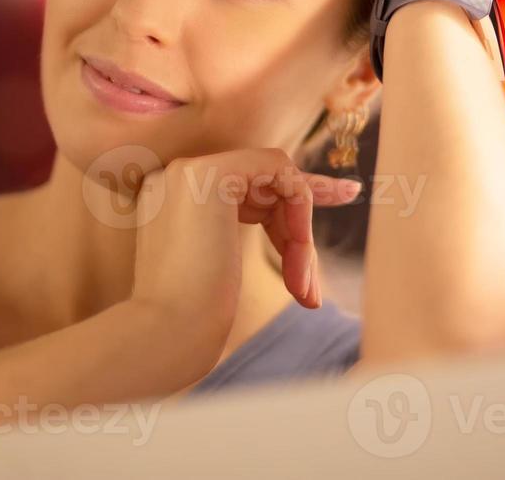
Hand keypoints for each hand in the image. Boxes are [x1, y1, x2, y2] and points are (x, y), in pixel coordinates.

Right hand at [128, 148, 360, 349]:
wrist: (163, 335)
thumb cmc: (188, 322)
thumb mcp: (217, 268)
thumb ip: (233, 235)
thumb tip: (286, 224)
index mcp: (172, 198)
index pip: (245, 187)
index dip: (290, 200)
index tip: (340, 196)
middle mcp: (177, 176)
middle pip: (265, 183)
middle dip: (302, 226)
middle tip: (314, 285)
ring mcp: (191, 170)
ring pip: (278, 178)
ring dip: (300, 234)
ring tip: (302, 289)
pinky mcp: (212, 174)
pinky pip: (282, 173)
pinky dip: (300, 210)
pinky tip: (297, 251)